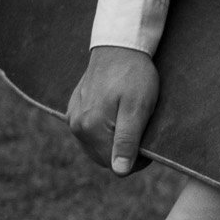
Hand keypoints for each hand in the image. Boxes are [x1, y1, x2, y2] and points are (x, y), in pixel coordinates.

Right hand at [66, 45, 158, 174]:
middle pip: (104, 159)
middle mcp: (76, 126)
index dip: (137, 160)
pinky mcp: (73, 110)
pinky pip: (90, 133)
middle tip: (141, 129)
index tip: (148, 141)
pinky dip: (104, 131)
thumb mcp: (138, 109)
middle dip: (124, 151)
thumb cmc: (134, 77)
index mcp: (91, 129)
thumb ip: (127, 141)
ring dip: (113, 142)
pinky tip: (115, 115)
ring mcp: (72, 118)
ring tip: (128, 120)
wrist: (119, 47)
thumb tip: (119, 172)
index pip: (116, 165)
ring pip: (97, 147)